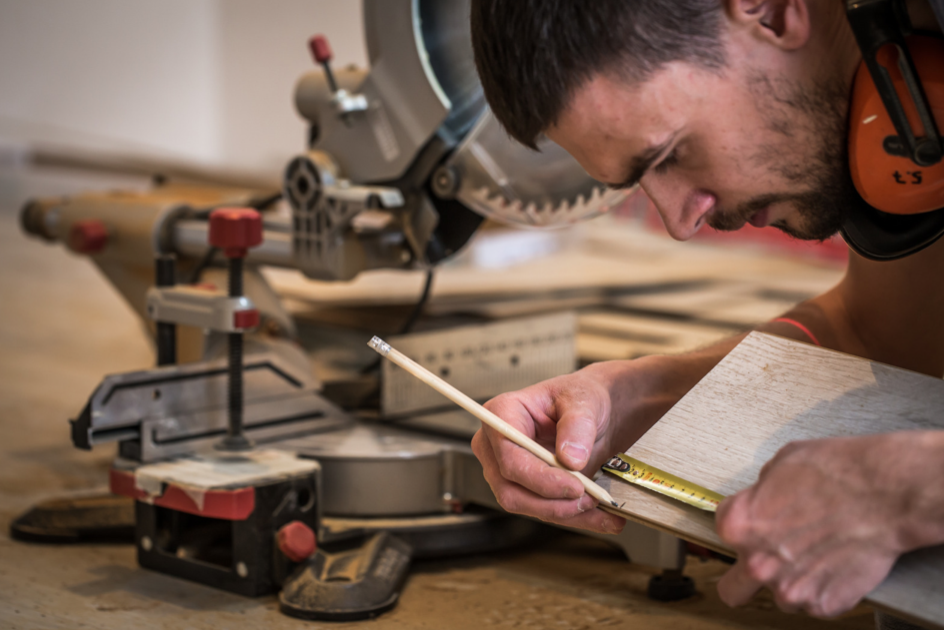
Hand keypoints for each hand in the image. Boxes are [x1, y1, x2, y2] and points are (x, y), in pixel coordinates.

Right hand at [471, 357, 679, 533]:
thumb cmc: (580, 398)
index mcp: (502, 414)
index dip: (539, 478)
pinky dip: (575, 518)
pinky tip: (603, 517)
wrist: (595, 412)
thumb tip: (570, 459)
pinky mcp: (526, 489)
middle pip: (511, 489)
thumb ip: (577, 425)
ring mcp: (508, 471)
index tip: (575, 486)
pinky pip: (543, 512)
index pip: (509, 457)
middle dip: (553, 502)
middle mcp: (496, 446)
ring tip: (601, 504)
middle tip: (591, 498)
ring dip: (565, 512)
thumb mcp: (584, 400)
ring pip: (526, 506)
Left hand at [716, 431, 943, 616]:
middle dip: (746, 576)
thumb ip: (759, 494)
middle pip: (733, 590)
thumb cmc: (835, 472)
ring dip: (792, 581)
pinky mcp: (826, 604)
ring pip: (781, 596)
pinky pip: (816, 603)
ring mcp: (792, 588)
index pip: (723, 531)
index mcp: (738, 526)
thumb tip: (761, 502)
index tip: (760, 522)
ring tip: (817, 554)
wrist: (885, 493)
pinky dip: (824, 589)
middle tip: (769, 560)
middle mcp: (758, 563)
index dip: (744, 522)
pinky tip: (837, 564)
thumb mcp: (779, 465)